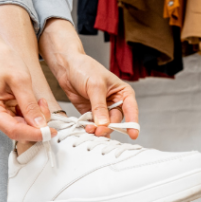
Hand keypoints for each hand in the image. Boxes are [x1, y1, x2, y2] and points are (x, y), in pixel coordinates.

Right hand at [0, 43, 54, 140]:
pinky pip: (21, 121)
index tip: (51, 132)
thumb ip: (30, 105)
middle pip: (18, 131)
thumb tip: (40, 125)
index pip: (14, 130)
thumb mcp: (21, 80)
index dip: (34, 133)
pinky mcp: (3, 114)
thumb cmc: (3, 61)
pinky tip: (34, 102)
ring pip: (22, 128)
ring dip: (35, 118)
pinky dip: (31, 115)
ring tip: (39, 101)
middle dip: (36, 124)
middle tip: (44, 105)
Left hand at [39, 19, 138, 138]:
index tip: (133, 134)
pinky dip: (90, 128)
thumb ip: (99, 106)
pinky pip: (93, 125)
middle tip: (99, 130)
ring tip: (90, 129)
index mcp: (123, 93)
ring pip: (105, 125)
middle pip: (116, 120)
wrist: (67, 67)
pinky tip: (86, 129)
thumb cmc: (85, 68)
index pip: (131, 109)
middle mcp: (115, 102)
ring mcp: (103, 109)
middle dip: (108, 127)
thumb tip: (103, 124)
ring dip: (98, 129)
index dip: (133, 122)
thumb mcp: (95, 86)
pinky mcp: (90, 113)